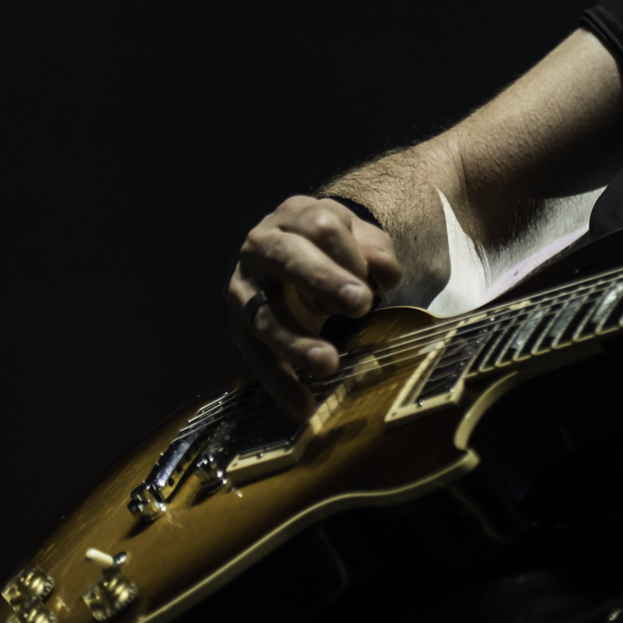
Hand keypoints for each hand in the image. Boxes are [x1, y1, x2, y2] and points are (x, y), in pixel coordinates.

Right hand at [226, 196, 403, 419]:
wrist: (295, 254)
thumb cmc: (335, 249)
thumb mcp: (360, 239)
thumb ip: (376, 250)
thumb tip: (385, 271)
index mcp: (295, 216)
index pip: (322, 226)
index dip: (349, 254)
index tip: (372, 285)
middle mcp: (261, 246)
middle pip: (288, 259)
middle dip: (323, 280)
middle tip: (359, 304)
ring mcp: (244, 287)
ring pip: (265, 314)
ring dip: (296, 342)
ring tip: (328, 365)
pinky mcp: (237, 326)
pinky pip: (256, 357)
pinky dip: (280, 384)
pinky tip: (302, 406)